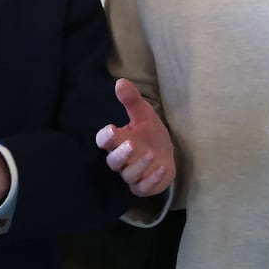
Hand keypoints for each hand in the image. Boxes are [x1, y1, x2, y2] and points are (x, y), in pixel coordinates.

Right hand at [96, 78, 174, 196]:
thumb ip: (131, 100)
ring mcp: (132, 175)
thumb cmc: (149, 133)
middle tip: (131, 144)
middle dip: (121, 154)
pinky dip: (152, 179)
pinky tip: (161, 168)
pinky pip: (144, 187)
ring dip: (139, 165)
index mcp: (117, 141)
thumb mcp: (143, 114)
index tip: (112, 129)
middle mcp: (122, 160)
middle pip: (113, 161)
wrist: (165, 154)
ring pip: (129, 175)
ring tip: (152, 154)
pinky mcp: (143, 186)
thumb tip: (120, 81)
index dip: (105, 137)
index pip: (103, 141)